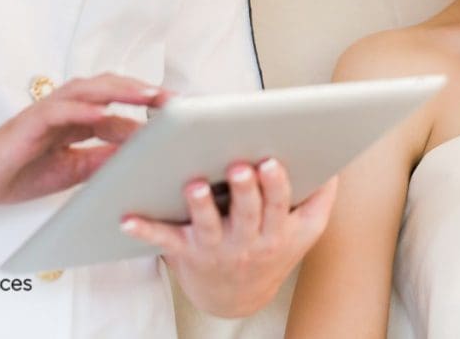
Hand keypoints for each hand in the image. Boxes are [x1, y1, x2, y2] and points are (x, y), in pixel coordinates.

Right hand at [0, 73, 171, 213]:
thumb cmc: (18, 173)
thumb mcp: (71, 171)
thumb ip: (101, 160)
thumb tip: (137, 158)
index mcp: (77, 118)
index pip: (118, 105)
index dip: (147, 107)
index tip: (178, 113)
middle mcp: (65, 108)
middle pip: (110, 89)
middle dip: (142, 92)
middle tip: (174, 99)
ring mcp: (46, 111)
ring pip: (88, 91)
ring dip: (120, 91)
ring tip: (148, 95)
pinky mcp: (27, 123)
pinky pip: (58, 111)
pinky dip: (81, 110)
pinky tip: (101, 113)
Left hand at [120, 158, 337, 317]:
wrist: (238, 297)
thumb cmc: (272, 248)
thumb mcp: (305, 230)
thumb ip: (321, 197)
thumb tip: (334, 162)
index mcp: (276, 231)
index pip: (279, 205)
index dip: (276, 185)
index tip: (272, 162)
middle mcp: (247, 242)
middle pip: (246, 213)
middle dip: (245, 190)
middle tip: (240, 167)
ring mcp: (215, 248)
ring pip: (208, 225)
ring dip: (200, 205)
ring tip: (195, 185)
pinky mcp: (185, 252)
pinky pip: (163, 241)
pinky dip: (144, 230)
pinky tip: (126, 217)